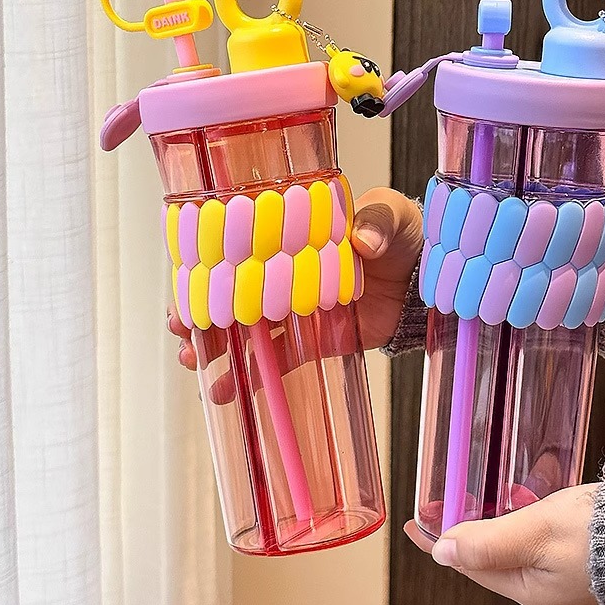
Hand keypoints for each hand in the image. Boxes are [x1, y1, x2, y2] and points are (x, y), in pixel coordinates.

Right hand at [167, 187, 423, 367]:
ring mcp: (296, 307)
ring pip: (246, 328)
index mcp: (293, 234)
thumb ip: (377, 221)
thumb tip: (363, 241)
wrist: (425, 275)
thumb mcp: (390, 214)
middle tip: (179, 325)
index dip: (208, 261)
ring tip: (193, 361)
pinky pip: (277, 359)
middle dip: (201, 308)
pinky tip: (224, 391)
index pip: (240, 245)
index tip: (184, 278)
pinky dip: (252, 375)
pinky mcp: (313, 339)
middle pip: (232, 290)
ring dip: (216, 345)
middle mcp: (285, 271)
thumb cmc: (402, 234)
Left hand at [404, 484, 598, 604]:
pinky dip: (517, 519)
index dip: (440, 540)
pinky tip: (516, 499)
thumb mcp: (534, 531)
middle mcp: (544, 589)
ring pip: (510, 545)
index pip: (470, 564)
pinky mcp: (575, 556)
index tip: (416, 523)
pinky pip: (533, 539)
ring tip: (472, 499)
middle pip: (488, 557)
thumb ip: (488, 541)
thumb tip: (445, 551)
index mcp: (531, 591)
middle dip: (463, 530)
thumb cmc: (601, 531)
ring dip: (490, 522)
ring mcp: (561, 574)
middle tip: (442, 504)